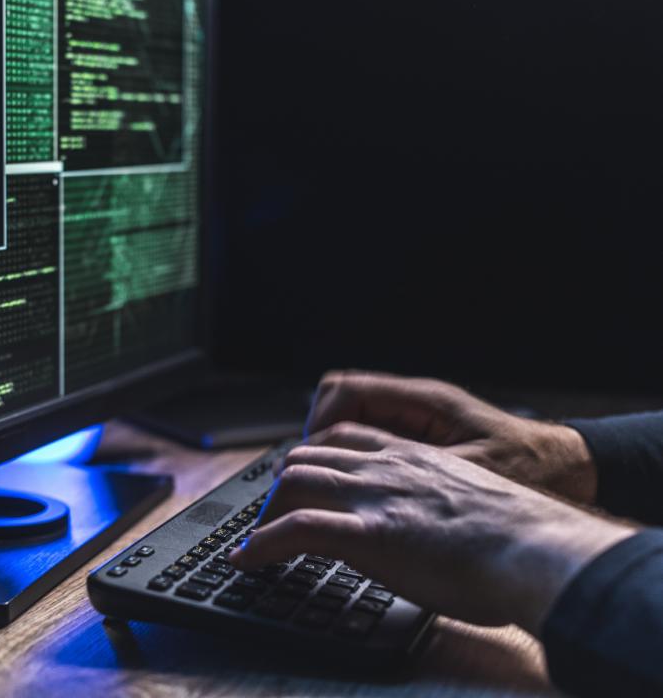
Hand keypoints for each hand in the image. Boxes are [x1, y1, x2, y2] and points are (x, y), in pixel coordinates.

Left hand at [230, 426, 634, 633]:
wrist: (540, 550)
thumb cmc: (522, 538)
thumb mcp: (472, 498)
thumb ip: (438, 498)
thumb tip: (430, 525)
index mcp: (415, 455)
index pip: (347, 437)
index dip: (317, 454)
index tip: (305, 475)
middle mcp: (388, 465)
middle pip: (311, 455)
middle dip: (284, 481)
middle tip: (274, 510)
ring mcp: (374, 495)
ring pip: (296, 480)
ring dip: (269, 508)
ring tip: (258, 534)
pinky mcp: (368, 532)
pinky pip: (296, 528)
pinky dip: (261, 543)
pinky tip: (245, 559)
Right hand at [304, 370, 597, 503]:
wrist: (570, 472)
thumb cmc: (530, 471)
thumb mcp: (466, 474)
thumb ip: (412, 469)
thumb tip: (359, 478)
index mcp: (423, 401)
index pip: (343, 389)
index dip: (318, 421)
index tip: (312, 460)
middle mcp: (414, 404)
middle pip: (338, 401)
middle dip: (317, 438)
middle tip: (312, 479)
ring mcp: (416, 420)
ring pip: (351, 421)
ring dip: (334, 451)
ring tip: (330, 489)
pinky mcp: (421, 440)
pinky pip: (370, 438)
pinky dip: (355, 460)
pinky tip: (360, 493)